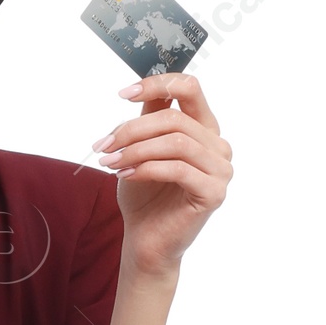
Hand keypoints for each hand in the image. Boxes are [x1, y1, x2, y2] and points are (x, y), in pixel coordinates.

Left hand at [90, 72, 231, 279]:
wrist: (145, 240)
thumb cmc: (144, 196)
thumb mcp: (141, 148)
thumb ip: (149, 118)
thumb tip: (140, 87)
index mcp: (204, 129)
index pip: (190, 88)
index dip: (157, 83)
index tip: (123, 94)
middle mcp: (218, 146)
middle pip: (175, 118)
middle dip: (133, 129)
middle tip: (104, 145)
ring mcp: (220, 170)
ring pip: (176, 142)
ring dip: (136, 149)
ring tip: (110, 162)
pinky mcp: (213, 193)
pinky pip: (178, 169)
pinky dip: (146, 169)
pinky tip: (124, 176)